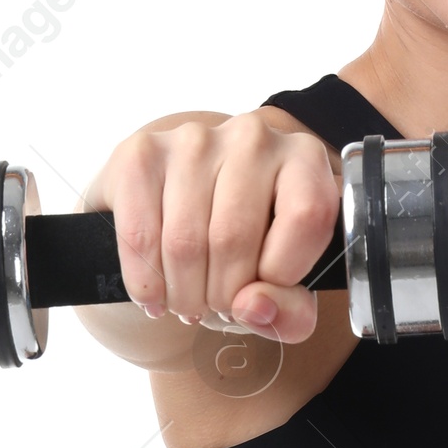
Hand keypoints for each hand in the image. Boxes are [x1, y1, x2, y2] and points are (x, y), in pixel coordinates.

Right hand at [85, 112, 338, 342]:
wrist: (182, 209)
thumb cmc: (247, 249)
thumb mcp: (284, 286)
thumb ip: (291, 311)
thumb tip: (253, 306)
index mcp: (304, 158)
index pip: (307, 216)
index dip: (284, 273)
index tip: (265, 291)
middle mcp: (252, 136)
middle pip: (235, 237)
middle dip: (224, 296)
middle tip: (218, 309)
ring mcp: (193, 139)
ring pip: (185, 243)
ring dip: (184, 295)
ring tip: (188, 304)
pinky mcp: (141, 153)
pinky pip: (140, 236)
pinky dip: (145, 282)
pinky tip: (154, 295)